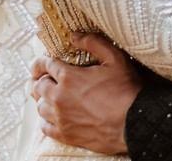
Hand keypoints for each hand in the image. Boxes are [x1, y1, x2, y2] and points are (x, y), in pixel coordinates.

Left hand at [30, 33, 142, 153]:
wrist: (133, 122)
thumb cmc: (125, 90)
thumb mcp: (114, 59)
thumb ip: (93, 43)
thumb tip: (74, 36)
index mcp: (69, 77)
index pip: (45, 65)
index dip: (40, 62)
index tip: (40, 63)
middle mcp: (59, 98)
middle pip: (38, 87)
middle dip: (39, 80)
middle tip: (42, 78)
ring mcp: (61, 118)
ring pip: (40, 107)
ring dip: (43, 99)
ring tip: (48, 97)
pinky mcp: (65, 135)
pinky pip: (45, 128)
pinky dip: (46, 120)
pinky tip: (52, 117)